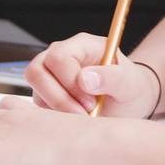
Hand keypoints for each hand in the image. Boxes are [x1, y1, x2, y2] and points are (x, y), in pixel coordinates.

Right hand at [24, 32, 160, 118]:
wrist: (127, 103)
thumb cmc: (129, 88)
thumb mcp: (129, 83)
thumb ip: (111, 77)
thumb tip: (84, 79)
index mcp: (82, 45)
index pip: (59, 57)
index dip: (70, 82)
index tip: (91, 102)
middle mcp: (60, 55)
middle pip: (36, 71)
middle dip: (59, 98)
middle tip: (84, 113)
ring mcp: (50, 74)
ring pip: (35, 90)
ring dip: (56, 109)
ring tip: (83, 117)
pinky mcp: (45, 94)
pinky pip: (38, 106)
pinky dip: (54, 117)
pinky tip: (75, 119)